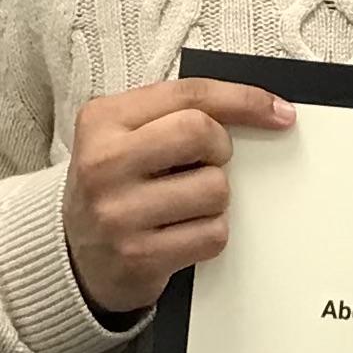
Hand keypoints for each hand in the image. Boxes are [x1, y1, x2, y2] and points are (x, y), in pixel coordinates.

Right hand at [62, 79, 294, 316]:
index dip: (243, 100)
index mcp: (102, 120)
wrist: (74, 257)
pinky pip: (212, 235)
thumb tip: (264, 111)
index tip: (278, 112)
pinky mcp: (139, 255)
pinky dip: (210, 234)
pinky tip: (182, 234)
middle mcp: (104, 163)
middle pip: (201, 132)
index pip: (188, 95)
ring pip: (214, 188)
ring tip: (184, 205)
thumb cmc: (115, 187)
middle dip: (219, 149)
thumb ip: (174, 115)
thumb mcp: (125, 137)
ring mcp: (118, 212)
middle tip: (206, 163)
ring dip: (215, 199)